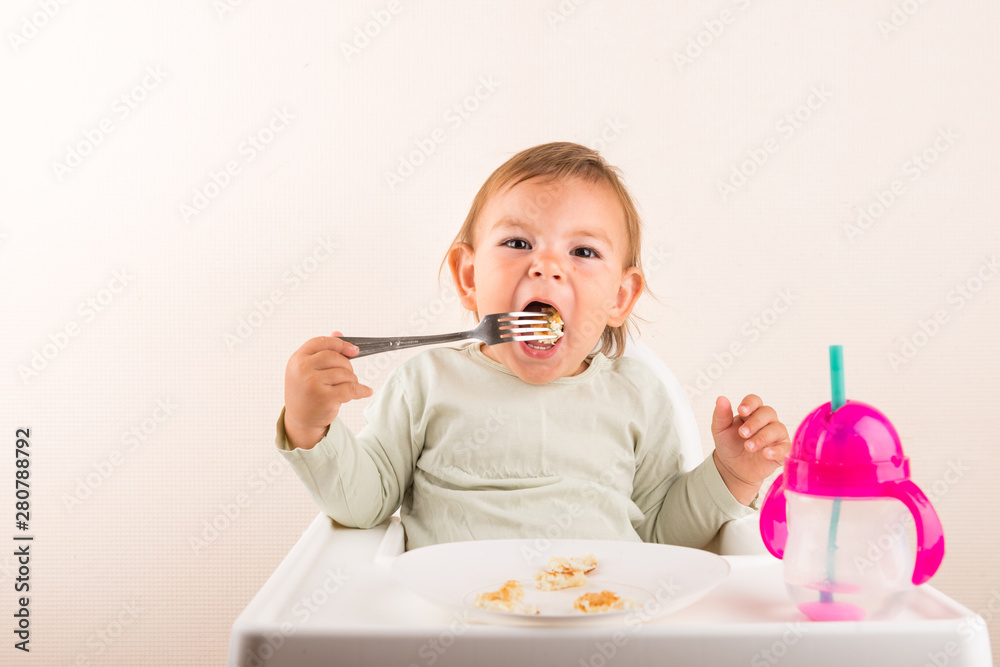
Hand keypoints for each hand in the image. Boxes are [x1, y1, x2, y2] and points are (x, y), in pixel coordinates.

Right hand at [283, 331, 372, 448]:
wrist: (300, 421)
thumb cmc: (306, 392)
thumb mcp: (308, 370)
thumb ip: (322, 351)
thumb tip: (338, 332)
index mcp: (297, 359)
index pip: (321, 342)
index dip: (340, 344)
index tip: (354, 350)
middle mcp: (302, 369)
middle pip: (335, 357)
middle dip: (347, 366)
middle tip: (349, 376)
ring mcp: (312, 383)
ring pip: (344, 373)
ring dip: (352, 380)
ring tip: (348, 387)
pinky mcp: (324, 397)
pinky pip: (350, 388)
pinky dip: (361, 390)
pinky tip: (365, 391)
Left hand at [710, 394, 790, 504]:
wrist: (733, 468)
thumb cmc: (729, 445)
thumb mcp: (720, 430)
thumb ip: (721, 415)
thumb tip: (721, 398)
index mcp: (751, 413)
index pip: (755, 401)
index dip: (750, 404)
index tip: (741, 410)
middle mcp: (766, 421)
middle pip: (768, 412)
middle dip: (755, 422)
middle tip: (742, 433)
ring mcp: (776, 435)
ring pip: (777, 429)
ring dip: (762, 437)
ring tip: (748, 447)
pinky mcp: (781, 450)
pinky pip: (785, 447)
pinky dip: (776, 450)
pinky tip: (765, 453)